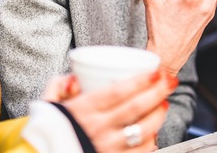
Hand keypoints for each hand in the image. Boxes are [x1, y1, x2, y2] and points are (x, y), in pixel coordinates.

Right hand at [46, 69, 177, 151]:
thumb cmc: (48, 131)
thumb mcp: (47, 103)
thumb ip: (59, 85)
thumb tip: (75, 78)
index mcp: (83, 111)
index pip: (118, 92)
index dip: (141, 80)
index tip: (155, 71)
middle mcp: (98, 130)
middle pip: (136, 108)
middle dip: (158, 92)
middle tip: (170, 80)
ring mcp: (108, 149)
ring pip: (143, 131)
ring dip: (158, 115)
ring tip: (164, 103)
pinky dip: (151, 142)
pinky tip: (154, 132)